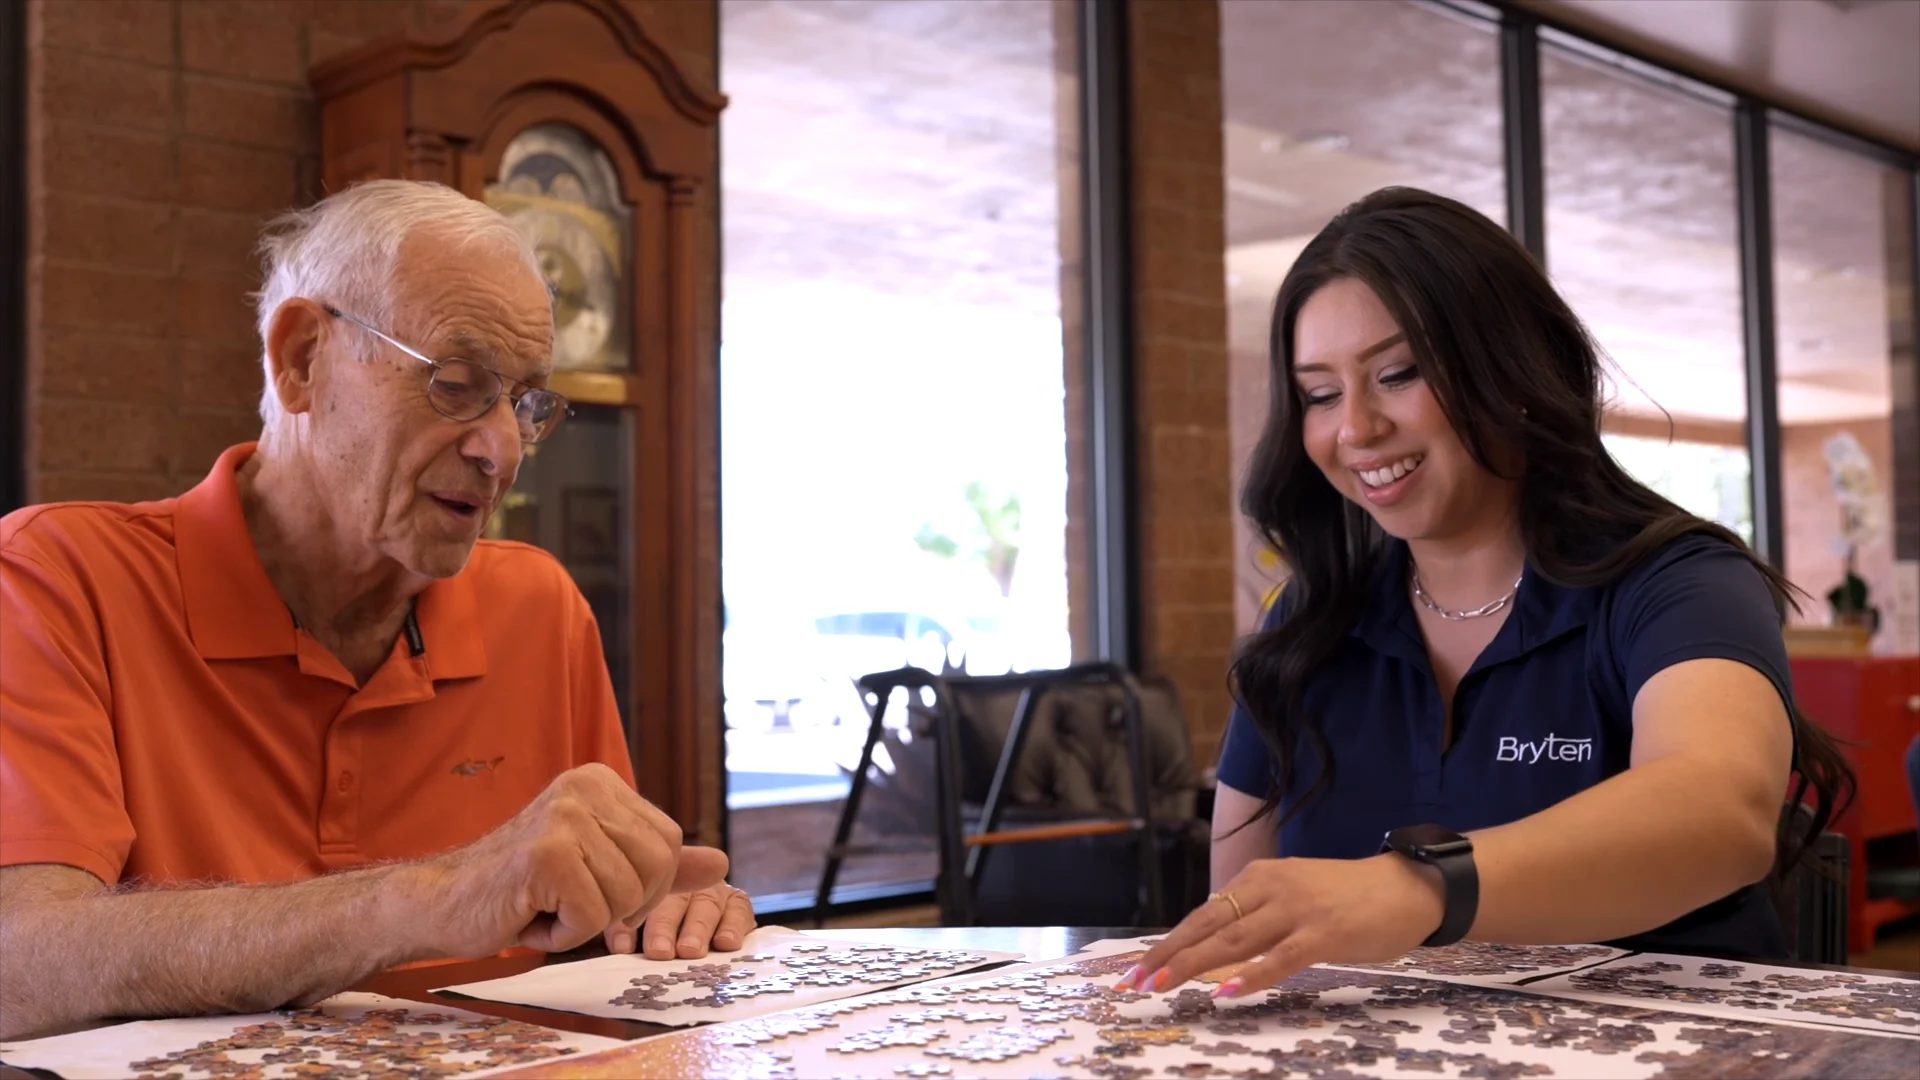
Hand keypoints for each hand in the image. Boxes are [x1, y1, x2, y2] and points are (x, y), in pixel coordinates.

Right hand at [411, 763, 729, 956]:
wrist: (441, 902)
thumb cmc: (520, 888)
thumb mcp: (597, 867)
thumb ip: (658, 863)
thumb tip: (723, 862)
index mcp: (601, 781)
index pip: (669, 843)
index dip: (643, 885)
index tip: (595, 887)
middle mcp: (586, 787)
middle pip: (659, 867)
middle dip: (622, 904)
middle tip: (570, 902)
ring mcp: (565, 816)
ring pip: (628, 895)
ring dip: (588, 921)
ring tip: (547, 905)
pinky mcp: (547, 854)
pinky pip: (594, 916)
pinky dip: (564, 934)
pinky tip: (530, 916)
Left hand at [1118, 855, 1445, 998]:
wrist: (1407, 887)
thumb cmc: (1348, 898)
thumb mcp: (1292, 898)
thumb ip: (1256, 916)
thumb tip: (1213, 946)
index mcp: (1259, 878)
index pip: (1203, 914)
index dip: (1168, 942)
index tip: (1137, 966)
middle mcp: (1271, 888)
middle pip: (1208, 926)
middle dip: (1167, 955)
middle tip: (1133, 980)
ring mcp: (1297, 909)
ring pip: (1234, 941)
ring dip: (1193, 965)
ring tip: (1162, 985)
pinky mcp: (1324, 933)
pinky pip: (1280, 958)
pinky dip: (1250, 976)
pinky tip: (1225, 992)